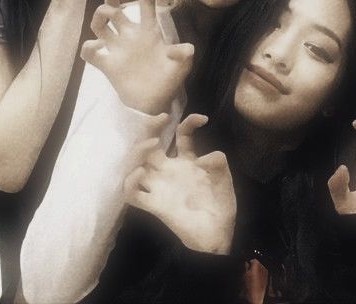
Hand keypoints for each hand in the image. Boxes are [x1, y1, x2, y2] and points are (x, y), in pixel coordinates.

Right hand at [80, 0, 194, 113]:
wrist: (154, 103)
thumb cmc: (168, 81)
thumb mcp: (181, 67)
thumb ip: (184, 56)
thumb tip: (186, 48)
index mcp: (148, 30)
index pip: (145, 3)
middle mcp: (130, 35)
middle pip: (115, 7)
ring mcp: (117, 49)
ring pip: (100, 24)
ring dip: (99, 14)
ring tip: (107, 15)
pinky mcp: (107, 65)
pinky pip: (90, 53)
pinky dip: (89, 48)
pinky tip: (97, 48)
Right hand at [124, 114, 235, 253]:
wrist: (217, 235)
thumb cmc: (221, 206)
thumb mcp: (224, 180)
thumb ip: (218, 164)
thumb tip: (203, 158)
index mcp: (187, 161)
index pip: (181, 134)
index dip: (189, 122)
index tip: (203, 119)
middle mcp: (170, 170)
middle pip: (150, 145)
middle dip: (150, 128)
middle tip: (160, 119)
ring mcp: (160, 186)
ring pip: (135, 164)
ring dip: (138, 151)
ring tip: (152, 144)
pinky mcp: (154, 205)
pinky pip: (132, 193)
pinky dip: (131, 181)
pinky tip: (141, 173)